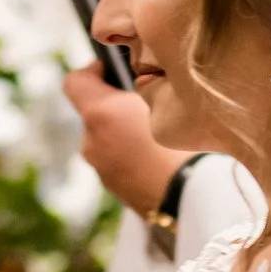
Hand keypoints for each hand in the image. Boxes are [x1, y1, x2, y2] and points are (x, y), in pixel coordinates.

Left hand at [63, 61, 185, 212]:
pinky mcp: (114, 189)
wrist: (197, 201)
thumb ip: (145, 86)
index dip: (94, 70)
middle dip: (117, 103)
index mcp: (100, 115)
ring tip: (163, 132)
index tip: (118, 71)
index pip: (74, 81)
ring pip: (107, 137)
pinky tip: (163, 157)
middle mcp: (91, 143)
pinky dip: (132, 152)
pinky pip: (118, 158)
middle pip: (95, 111)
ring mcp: (101, 169)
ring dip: (126, 129)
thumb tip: (142, 78)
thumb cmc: (188, 145)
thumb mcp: (170, 101)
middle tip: (153, 101)